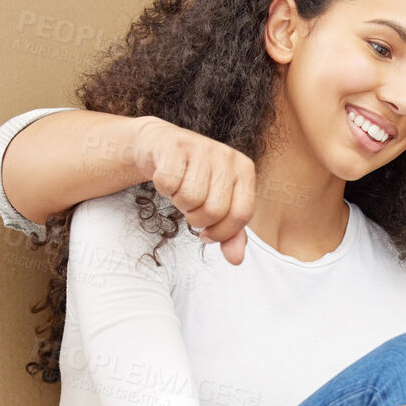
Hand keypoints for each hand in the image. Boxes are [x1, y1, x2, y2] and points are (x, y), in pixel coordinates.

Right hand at [129, 116, 259, 264]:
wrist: (161, 147)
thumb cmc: (193, 179)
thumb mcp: (216, 205)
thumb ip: (230, 233)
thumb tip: (236, 260)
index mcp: (244, 169)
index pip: (241, 214)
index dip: (222, 233)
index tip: (207, 234)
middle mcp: (227, 156)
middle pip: (214, 210)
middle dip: (196, 219)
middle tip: (190, 207)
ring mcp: (201, 147)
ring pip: (190, 198)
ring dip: (179, 203)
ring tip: (179, 190)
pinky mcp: (175, 145)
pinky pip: (168, 183)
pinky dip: (163, 188)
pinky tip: (167, 178)